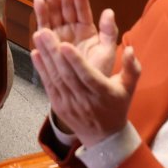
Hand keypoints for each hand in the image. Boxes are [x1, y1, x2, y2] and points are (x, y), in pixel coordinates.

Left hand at [32, 26, 140, 146]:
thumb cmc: (117, 105)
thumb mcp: (129, 88)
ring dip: (45, 56)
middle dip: (54, 52)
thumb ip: (132, 67)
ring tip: (38, 36)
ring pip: (56, 78)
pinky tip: (35, 53)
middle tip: (44, 32)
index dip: (76, 61)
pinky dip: (41, 69)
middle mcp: (85, 99)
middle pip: (67, 74)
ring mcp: (70, 103)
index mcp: (103, 93)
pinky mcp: (59, 105)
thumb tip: (130, 49)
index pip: (88, 76)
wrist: (104, 136)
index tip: (66, 45)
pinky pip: (49, 85)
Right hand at [33, 0, 116, 74]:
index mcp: (87, 30)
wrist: (85, 93)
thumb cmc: (98, 73)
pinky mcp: (48, 43)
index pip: (83, 8)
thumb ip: (109, 32)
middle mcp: (71, 29)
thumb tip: (109, 11)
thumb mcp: (107, 52)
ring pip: (54, 12)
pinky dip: (40, 13)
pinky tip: (38, 0)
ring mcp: (59, 35)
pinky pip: (44, 25)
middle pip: (66, 6)